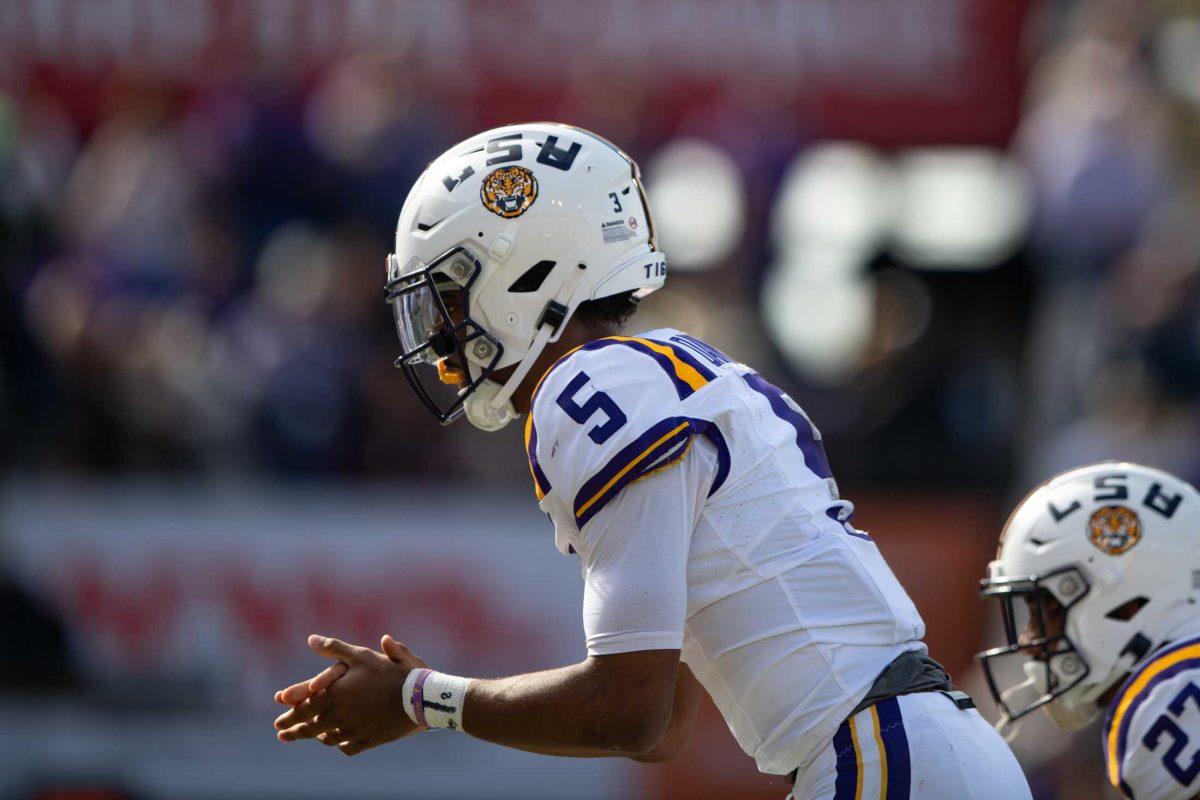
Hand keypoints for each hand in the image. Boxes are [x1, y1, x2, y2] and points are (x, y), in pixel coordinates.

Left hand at [273, 634, 428, 755]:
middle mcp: (339, 716)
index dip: (288, 716)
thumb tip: (311, 639)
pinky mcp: (368, 740)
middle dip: (294, 731)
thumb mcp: (362, 655)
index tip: (278, 723)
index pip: (302, 709)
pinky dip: (339, 744)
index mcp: (333, 695)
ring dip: (315, 737)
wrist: (420, 698)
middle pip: (310, 727)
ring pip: (327, 738)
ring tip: (309, 737)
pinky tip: (336, 741)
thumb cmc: (390, 672)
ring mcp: (353, 731)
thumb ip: (335, 648)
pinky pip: (346, 746)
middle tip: (283, 734)